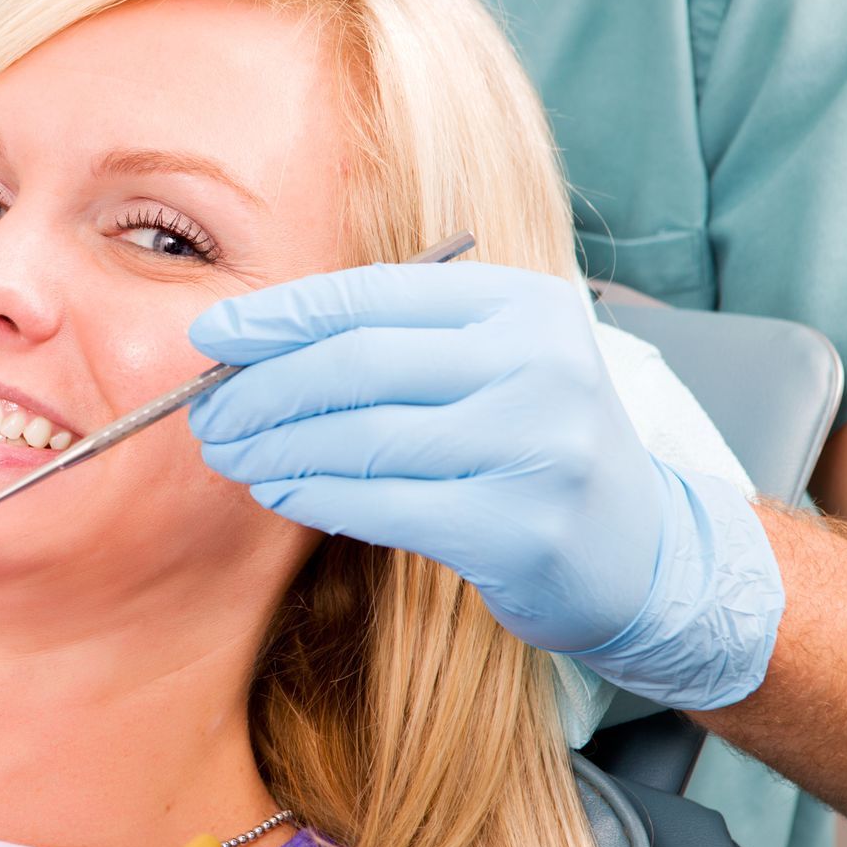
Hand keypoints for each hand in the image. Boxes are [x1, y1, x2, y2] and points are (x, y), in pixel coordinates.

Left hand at [187, 262, 783, 709]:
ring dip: (274, 446)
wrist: (638, 550)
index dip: (278, 316)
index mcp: (523, 302)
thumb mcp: (486, 363)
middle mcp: (539, 364)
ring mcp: (535, 448)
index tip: (208, 336)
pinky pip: (382, 505)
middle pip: (357, 365)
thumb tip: (248, 347)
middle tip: (208, 414)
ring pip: (361, 438)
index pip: (371, 296)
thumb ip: (390, 341)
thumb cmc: (531, 443)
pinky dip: (313, 495)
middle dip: (262, 389)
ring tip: (231, 454)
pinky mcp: (517, 531)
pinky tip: (278, 490)